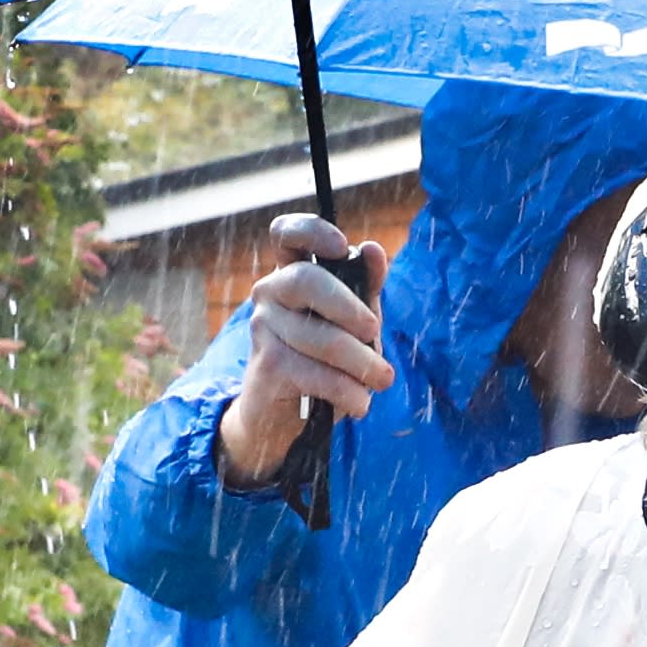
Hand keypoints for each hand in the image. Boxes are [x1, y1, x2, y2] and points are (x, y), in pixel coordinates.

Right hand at [209, 220, 391, 489]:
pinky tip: (360, 403)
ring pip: (322, 338)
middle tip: (374, 331)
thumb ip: (365, 285)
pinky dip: (348, 392)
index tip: (342, 247)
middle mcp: (269, 293)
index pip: (286, 233)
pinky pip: (317, 374)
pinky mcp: (267, 367)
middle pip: (306, 280)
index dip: (312, 231)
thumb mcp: (351, 319)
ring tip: (383, 380)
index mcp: (291, 273)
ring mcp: (263, 328)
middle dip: (349, 307)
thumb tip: (374, 249)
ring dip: (363, 363)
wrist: (280, 416)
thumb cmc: (321, 359)